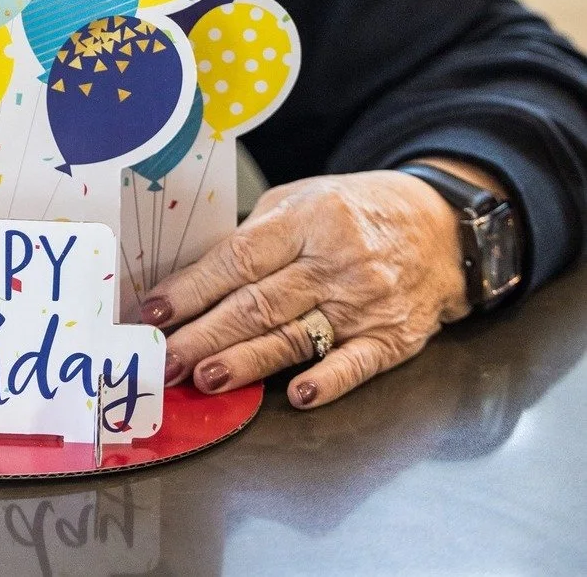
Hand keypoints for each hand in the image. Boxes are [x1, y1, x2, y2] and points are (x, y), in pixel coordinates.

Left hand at [139, 168, 473, 409]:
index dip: (193, 288)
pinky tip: (297, 397)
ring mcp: (366, 303)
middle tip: (167, 358)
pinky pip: (355, 364)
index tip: (155, 311)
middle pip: (259, 303)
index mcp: (308, 219)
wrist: (441, 229)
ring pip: (296, 337)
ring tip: (207, 378)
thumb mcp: (303, 199)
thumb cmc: (357, 211)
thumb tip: (200, 280)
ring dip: (247, 362)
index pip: (239, 258)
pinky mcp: (393, 339)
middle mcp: (335, 261)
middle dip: (206, 334)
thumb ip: (257, 235)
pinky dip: (327, 381)